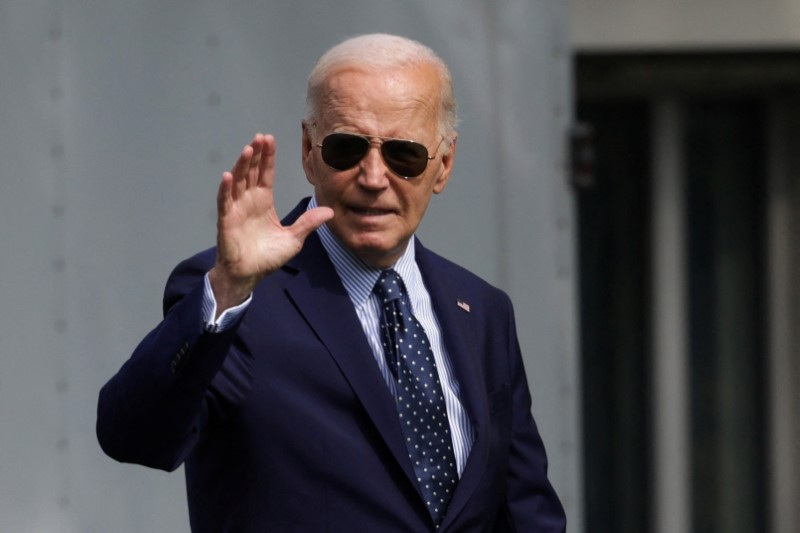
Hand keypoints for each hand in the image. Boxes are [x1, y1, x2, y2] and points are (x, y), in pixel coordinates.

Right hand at [208, 133, 332, 314]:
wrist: (249, 276)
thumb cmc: (267, 257)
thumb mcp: (294, 239)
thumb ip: (308, 223)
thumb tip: (330, 211)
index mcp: (264, 202)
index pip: (266, 174)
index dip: (268, 157)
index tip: (269, 139)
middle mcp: (249, 202)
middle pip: (252, 172)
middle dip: (256, 155)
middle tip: (260, 137)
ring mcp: (236, 209)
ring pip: (238, 182)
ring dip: (242, 166)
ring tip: (248, 149)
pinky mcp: (226, 221)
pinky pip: (225, 202)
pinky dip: (225, 189)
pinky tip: (228, 175)